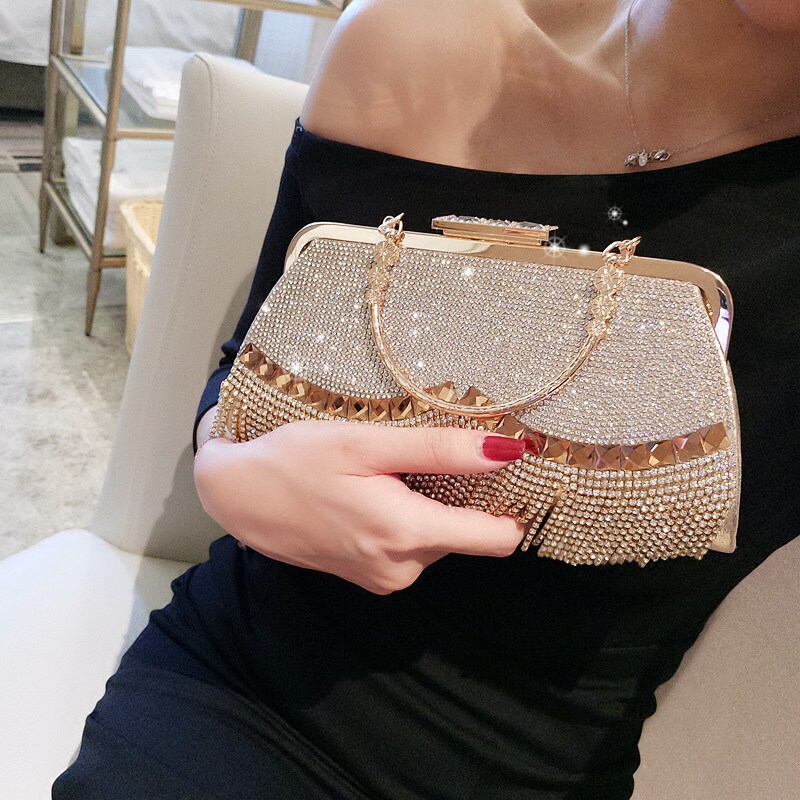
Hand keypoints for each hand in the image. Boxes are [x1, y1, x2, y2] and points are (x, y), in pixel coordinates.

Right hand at [194, 419, 525, 594]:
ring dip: (431, 507)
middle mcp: (401, 567)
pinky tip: (378, 492)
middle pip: (467, 535)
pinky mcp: (368, 576)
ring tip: (395, 472)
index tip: (512, 472)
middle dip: (463, 498)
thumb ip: (438, 451)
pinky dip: (408, 520)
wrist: (237, 495)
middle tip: (435, 456)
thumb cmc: (295, 460)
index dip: (512, 505)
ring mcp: (383, 577)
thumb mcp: (365, 443)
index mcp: (405, 534)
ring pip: (438, 539)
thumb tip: (505, 451)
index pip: (496, 539)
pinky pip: (411, 547)